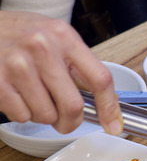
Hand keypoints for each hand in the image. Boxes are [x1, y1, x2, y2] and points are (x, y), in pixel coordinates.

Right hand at [0, 11, 122, 134]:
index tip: (114, 126)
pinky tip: (17, 95)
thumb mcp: (54, 37)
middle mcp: (43, 47)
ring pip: (46, 115)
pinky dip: (22, 114)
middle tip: (64, 121)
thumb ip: (79, 65)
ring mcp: (18, 64)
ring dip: (43, 116)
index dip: (110, 107)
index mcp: (65, 37)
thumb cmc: (20, 34)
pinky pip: (22, 115)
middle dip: (71, 121)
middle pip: (73, 105)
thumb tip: (108, 101)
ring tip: (34, 97)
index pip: (100, 78)